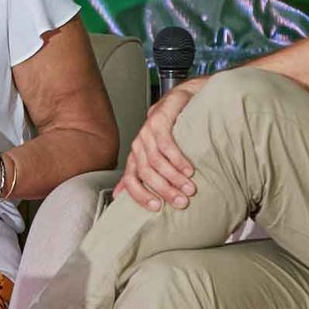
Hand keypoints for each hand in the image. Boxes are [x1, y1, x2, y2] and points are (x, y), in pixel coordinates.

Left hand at [116, 80, 201, 210]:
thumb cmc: (170, 130)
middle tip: (182, 201)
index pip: (131, 180)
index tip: (158, 208)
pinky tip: (189, 169)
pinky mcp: (159, 119)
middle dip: (164, 189)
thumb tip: (118, 196)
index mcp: (136, 156)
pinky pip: (166, 143)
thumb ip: (137, 175)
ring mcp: (147, 131)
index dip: (141, 195)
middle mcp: (139, 145)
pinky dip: (177, 158)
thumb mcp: (154, 154)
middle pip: (147, 172)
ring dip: (174, 176)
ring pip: (156, 160)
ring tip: (190, 187)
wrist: (180, 100)